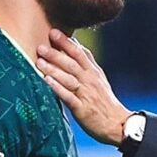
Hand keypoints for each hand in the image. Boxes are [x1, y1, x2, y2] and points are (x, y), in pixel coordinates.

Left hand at [37, 30, 129, 145]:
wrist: (117, 124)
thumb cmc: (104, 102)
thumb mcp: (98, 79)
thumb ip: (87, 62)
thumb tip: (75, 44)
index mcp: (93, 72)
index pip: (79, 53)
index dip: (66, 42)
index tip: (53, 32)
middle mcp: (90, 80)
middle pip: (72, 64)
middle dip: (56, 54)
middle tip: (40, 46)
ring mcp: (86, 94)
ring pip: (68, 78)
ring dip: (53, 69)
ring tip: (39, 61)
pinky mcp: (82, 109)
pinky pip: (68, 97)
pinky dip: (58, 88)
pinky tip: (46, 82)